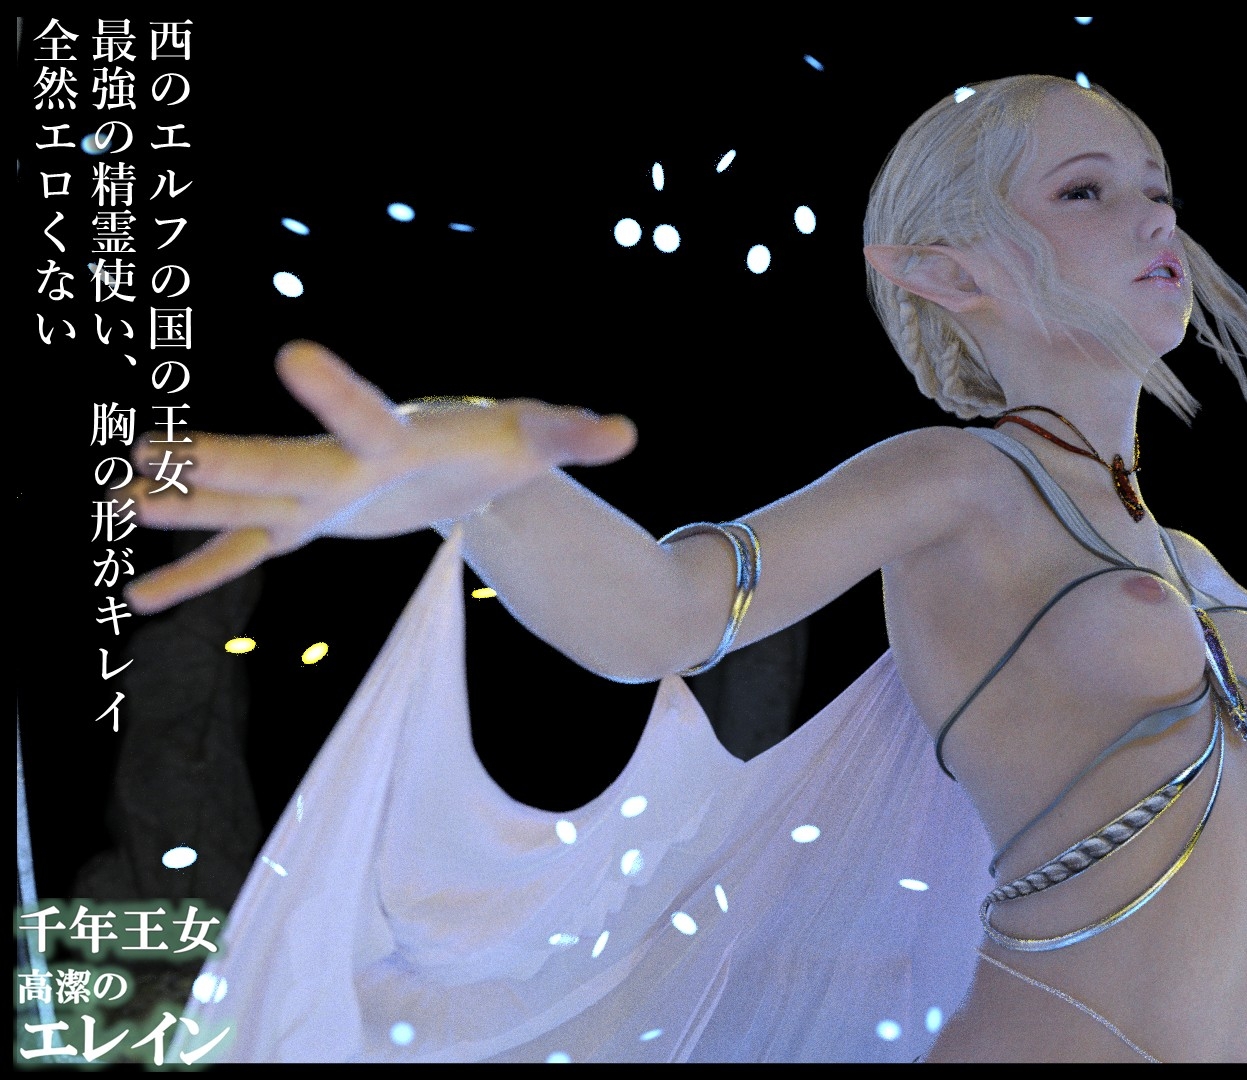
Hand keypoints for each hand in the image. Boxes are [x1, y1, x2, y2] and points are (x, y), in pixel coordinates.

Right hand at [123, 341, 636, 613]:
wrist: (467, 450)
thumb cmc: (504, 438)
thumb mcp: (541, 440)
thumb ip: (576, 434)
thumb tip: (626, 433)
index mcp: (395, 439)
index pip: (365, 416)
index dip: (337, 393)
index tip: (295, 354)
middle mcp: (340, 463)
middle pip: (271, 466)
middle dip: (209, 462)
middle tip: (139, 448)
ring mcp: (315, 496)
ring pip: (238, 504)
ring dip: (177, 505)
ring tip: (109, 494)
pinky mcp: (307, 525)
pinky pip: (243, 554)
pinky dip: (197, 575)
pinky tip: (139, 596)